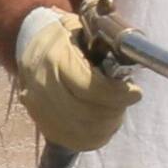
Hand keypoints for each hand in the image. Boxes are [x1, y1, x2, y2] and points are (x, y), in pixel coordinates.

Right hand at [11, 5, 137, 153]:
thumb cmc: (68, 35)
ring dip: (105, 126)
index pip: (89, 87)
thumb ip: (108, 45)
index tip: (135, 92)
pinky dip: (92, 137)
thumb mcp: (87, 29)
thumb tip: (132, 58)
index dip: (117, 95)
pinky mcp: (39, 120)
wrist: (32, 42)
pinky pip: (70, 139)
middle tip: (126, 102)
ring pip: (78, 131)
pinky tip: (104, 125)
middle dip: (113, 112)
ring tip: (116, 112)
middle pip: (84, 113)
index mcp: (55, 57)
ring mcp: (36, 105)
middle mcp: (41, 84)